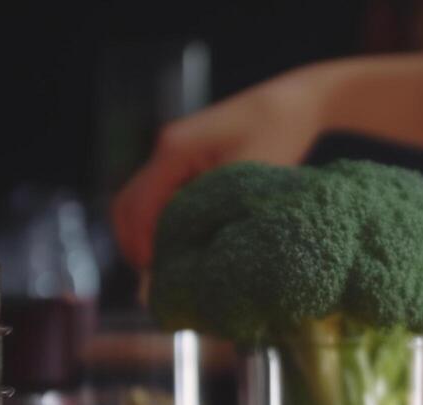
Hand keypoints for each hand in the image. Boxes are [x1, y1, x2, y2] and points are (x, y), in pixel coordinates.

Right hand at [113, 69, 327, 268]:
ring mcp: (173, 153)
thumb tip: (197, 262)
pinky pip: (161, 197)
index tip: (160, 281)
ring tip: (171, 270)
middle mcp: (166, 148)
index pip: (139, 206)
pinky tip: (184, 247)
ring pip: (141, 203)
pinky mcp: (186, 161)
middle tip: (161, 282)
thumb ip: (216, 217)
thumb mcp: (249, 181)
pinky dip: (163, 223)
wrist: (294, 103)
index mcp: (175, 149)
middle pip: (128, 205)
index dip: (142, 246)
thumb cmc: (277, 136)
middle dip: (137, 245)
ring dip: (148, 235)